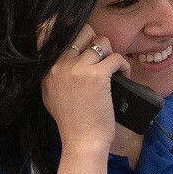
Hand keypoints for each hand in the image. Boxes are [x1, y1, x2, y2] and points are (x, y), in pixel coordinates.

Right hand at [39, 23, 130, 152]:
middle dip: (97, 42)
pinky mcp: (97, 76)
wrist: (82, 141)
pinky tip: (124, 76)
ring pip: (101, 42)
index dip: (78, 36)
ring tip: (115, 69)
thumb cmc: (72, 124)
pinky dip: (123, 65)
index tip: (89, 45)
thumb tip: (66, 60)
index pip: (59, 35)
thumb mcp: (51, 96)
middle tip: (104, 60)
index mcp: (48, 70)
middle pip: (83, 32)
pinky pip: (116, 57)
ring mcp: (78, 69)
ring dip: (112, 53)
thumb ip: (54, 76)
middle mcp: (60, 66)